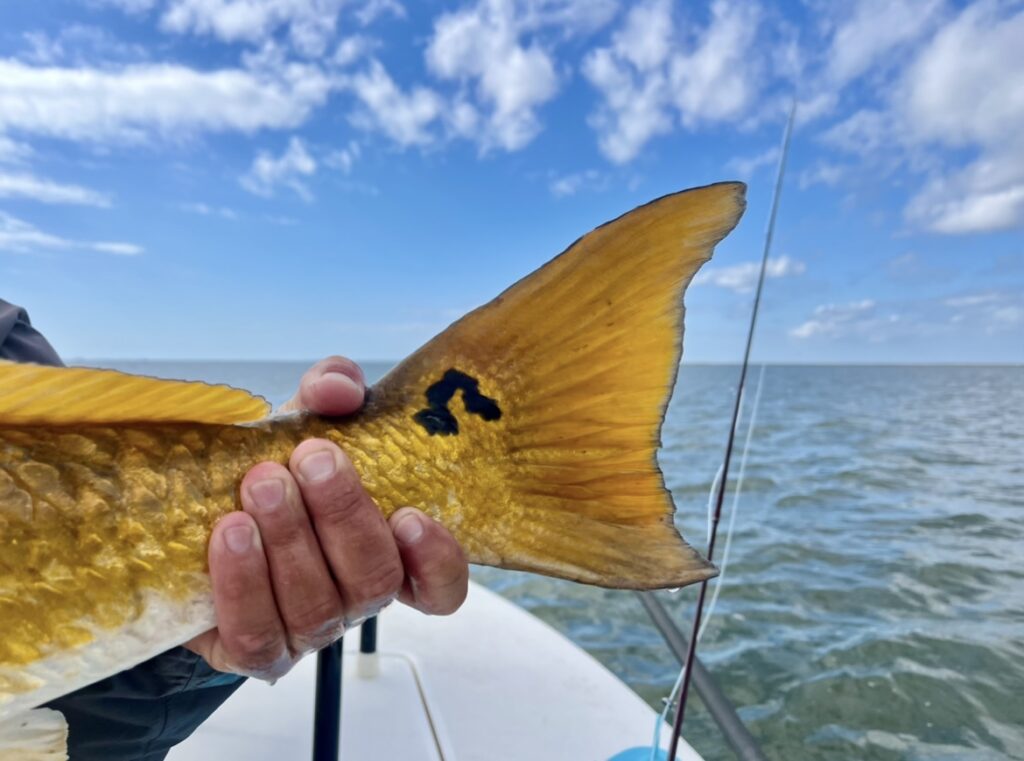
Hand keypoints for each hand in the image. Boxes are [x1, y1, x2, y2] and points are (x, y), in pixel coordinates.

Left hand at [185, 356, 468, 679]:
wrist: (191, 520)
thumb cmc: (271, 471)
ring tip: (260, 485)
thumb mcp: (302, 424)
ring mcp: (308, 632)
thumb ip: (329, 394)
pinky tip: (230, 532)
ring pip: (317, 606)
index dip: (436, 560)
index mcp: (387, 551)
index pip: (440, 584)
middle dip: (343, 515)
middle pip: (375, 580)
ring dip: (290, 541)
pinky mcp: (254, 651)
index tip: (410, 514)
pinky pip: (258, 633)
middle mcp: (356, 597)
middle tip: (311, 459)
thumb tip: (338, 387)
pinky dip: (244, 581)